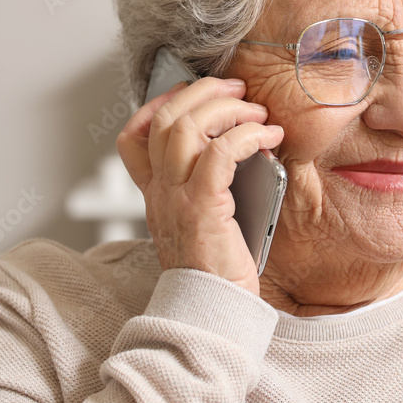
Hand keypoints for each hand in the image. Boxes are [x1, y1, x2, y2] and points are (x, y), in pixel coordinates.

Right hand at [116, 77, 284, 295]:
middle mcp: (160, 192)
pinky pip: (220, 153)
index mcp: (156, 195)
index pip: (134, 136)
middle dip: (205, 91)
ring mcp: (177, 198)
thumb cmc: (217, 272)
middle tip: (239, 89)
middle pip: (167, 118)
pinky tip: (269, 137)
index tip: (193, 93)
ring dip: (230, 108)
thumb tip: (241, 150)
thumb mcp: (203, 222)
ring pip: (188, 126)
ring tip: (258, 112)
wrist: (212, 313)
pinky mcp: (204, 208)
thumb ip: (208, 187)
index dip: (160, 103)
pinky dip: (248, 135)